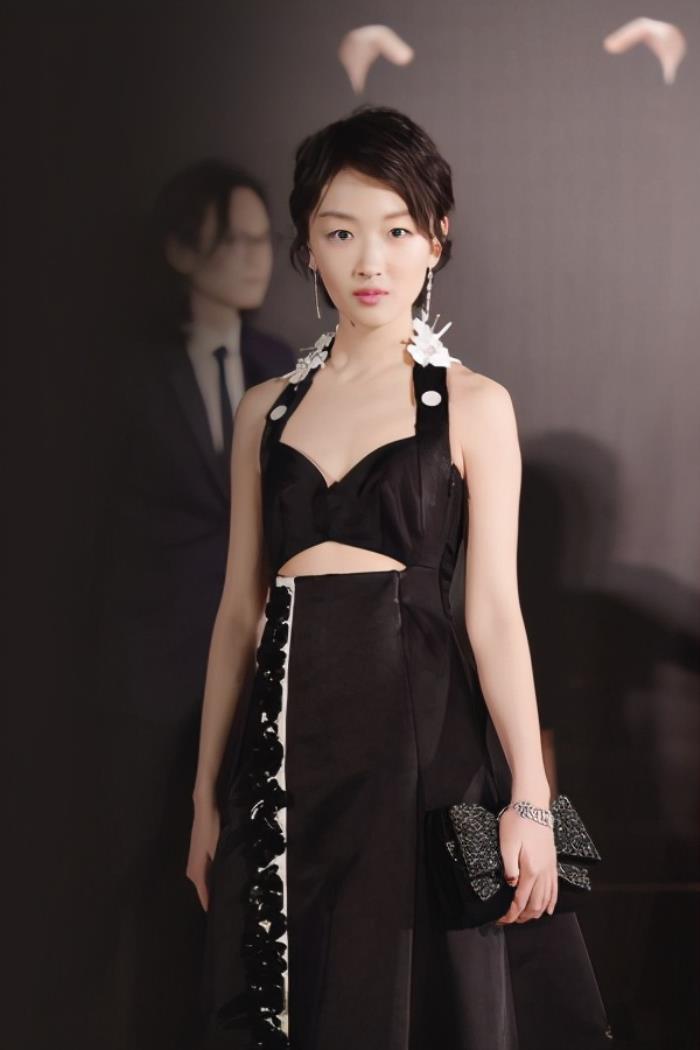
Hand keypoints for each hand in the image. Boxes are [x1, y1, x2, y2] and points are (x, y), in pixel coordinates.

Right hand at [186, 794, 219, 911]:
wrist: (204, 808)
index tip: (222, 921)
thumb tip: (220, 891)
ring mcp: (193, 864)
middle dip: (214, 900)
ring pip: (204, 883)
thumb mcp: (217, 850)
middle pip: (204, 892)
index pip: (204, 898)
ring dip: (213, 889)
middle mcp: (192, 872)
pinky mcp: (197, 857)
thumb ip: (217, 872)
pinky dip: (212, 880)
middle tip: (230, 909)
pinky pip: (205, 875)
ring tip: (228, 897)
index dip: (212, 908)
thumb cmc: (211, 828)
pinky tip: (221, 880)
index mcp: (196, 873)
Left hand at [495, 807, 557, 923]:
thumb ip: (509, 866)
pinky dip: (551, 902)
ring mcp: (549, 868)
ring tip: (524, 918)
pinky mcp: (552, 862)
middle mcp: (542, 872)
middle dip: (523, 917)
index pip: (521, 900)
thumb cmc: (517, 822)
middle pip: (535, 905)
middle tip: (510, 920)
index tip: (501, 919)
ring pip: (546, 899)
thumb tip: (512, 885)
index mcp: (530, 869)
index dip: (511, 914)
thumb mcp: (506, 843)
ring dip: (535, 913)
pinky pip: (555, 888)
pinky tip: (548, 909)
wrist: (533, 806)